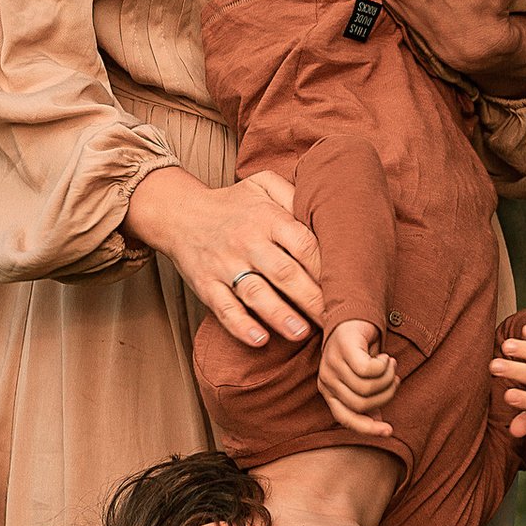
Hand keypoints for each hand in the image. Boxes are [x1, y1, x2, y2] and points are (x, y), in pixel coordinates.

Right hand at [127, 164, 322, 349]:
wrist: (179, 214)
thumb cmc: (233, 204)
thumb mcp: (262, 185)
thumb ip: (294, 193)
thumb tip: (328, 210)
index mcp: (267, 218)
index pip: (303, 244)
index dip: (326, 267)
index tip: (346, 286)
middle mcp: (246, 241)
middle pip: (285, 273)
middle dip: (312, 299)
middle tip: (336, 321)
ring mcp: (224, 265)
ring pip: (255, 293)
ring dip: (280, 315)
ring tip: (302, 333)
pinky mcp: (205, 284)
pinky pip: (223, 308)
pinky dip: (241, 326)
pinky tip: (260, 340)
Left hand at [319, 316, 398, 440]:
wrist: (355, 314)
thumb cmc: (360, 350)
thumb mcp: (363, 378)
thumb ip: (367, 398)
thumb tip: (378, 423)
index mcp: (329, 391)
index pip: (345, 418)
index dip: (367, 429)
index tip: (390, 431)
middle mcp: (327, 380)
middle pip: (362, 403)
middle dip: (386, 394)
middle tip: (394, 378)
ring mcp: (332, 364)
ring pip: (367, 387)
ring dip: (388, 377)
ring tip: (390, 364)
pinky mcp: (343, 348)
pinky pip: (368, 370)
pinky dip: (383, 366)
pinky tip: (384, 357)